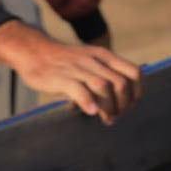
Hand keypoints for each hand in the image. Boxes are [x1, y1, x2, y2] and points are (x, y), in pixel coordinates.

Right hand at [0, 20, 141, 124]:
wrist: (34, 51)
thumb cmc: (64, 62)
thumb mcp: (90, 62)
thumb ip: (105, 76)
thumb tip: (119, 102)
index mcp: (105, 56)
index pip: (134, 72)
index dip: (137, 91)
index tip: (131, 105)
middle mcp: (94, 61)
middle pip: (121, 83)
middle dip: (124, 104)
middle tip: (117, 116)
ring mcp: (78, 68)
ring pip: (104, 87)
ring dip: (110, 107)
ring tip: (107, 119)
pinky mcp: (61, 77)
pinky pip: (79, 89)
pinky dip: (88, 102)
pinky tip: (91, 112)